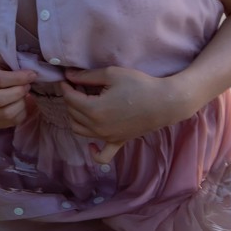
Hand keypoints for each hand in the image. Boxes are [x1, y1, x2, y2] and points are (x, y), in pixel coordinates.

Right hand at [0, 52, 36, 128]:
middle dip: (19, 92)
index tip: (32, 75)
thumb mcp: (0, 59)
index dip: (19, 78)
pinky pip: (10, 123)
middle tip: (28, 86)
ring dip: (21, 104)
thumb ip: (12, 62)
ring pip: (6, 114)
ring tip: (25, 95)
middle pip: (0, 99)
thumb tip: (32, 72)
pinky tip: (21, 103)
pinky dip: (21, 114)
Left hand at [60, 66, 182, 163]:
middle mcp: (97, 127)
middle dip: (71, 98)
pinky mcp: (117, 142)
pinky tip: (91, 144)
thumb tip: (68, 75)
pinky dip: (93, 152)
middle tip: (77, 86)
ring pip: (79, 130)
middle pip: (73, 113)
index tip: (66, 78)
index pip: (70, 98)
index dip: (66, 86)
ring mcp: (107, 138)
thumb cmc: (139, 85)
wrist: (164, 102)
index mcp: (94, 109)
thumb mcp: (112, 74)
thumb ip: (87, 76)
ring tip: (82, 103)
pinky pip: (102, 156)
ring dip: (75, 117)